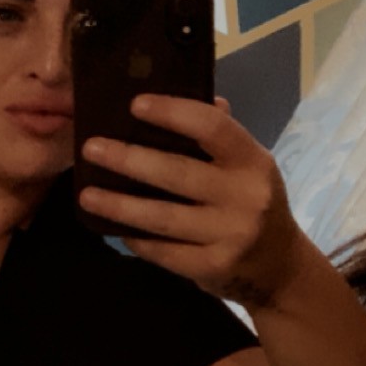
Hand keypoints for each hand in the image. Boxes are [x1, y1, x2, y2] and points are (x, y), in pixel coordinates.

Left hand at [77, 94, 306, 308]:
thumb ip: (217, 137)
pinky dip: (136, 239)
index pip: (212, 128)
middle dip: (129, 160)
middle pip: (177, 173)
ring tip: (87, 195)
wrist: (279, 266)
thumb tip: (176, 98)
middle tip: (91, 149)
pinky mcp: (212, 267)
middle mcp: (245, 196)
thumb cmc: (250, 203)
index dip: (172, 113)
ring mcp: (230, 235)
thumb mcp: (247, 166)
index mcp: (253, 161)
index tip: (135, 105)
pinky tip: (114, 228)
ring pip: (163, 217)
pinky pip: (164, 252)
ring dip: (119, 206)